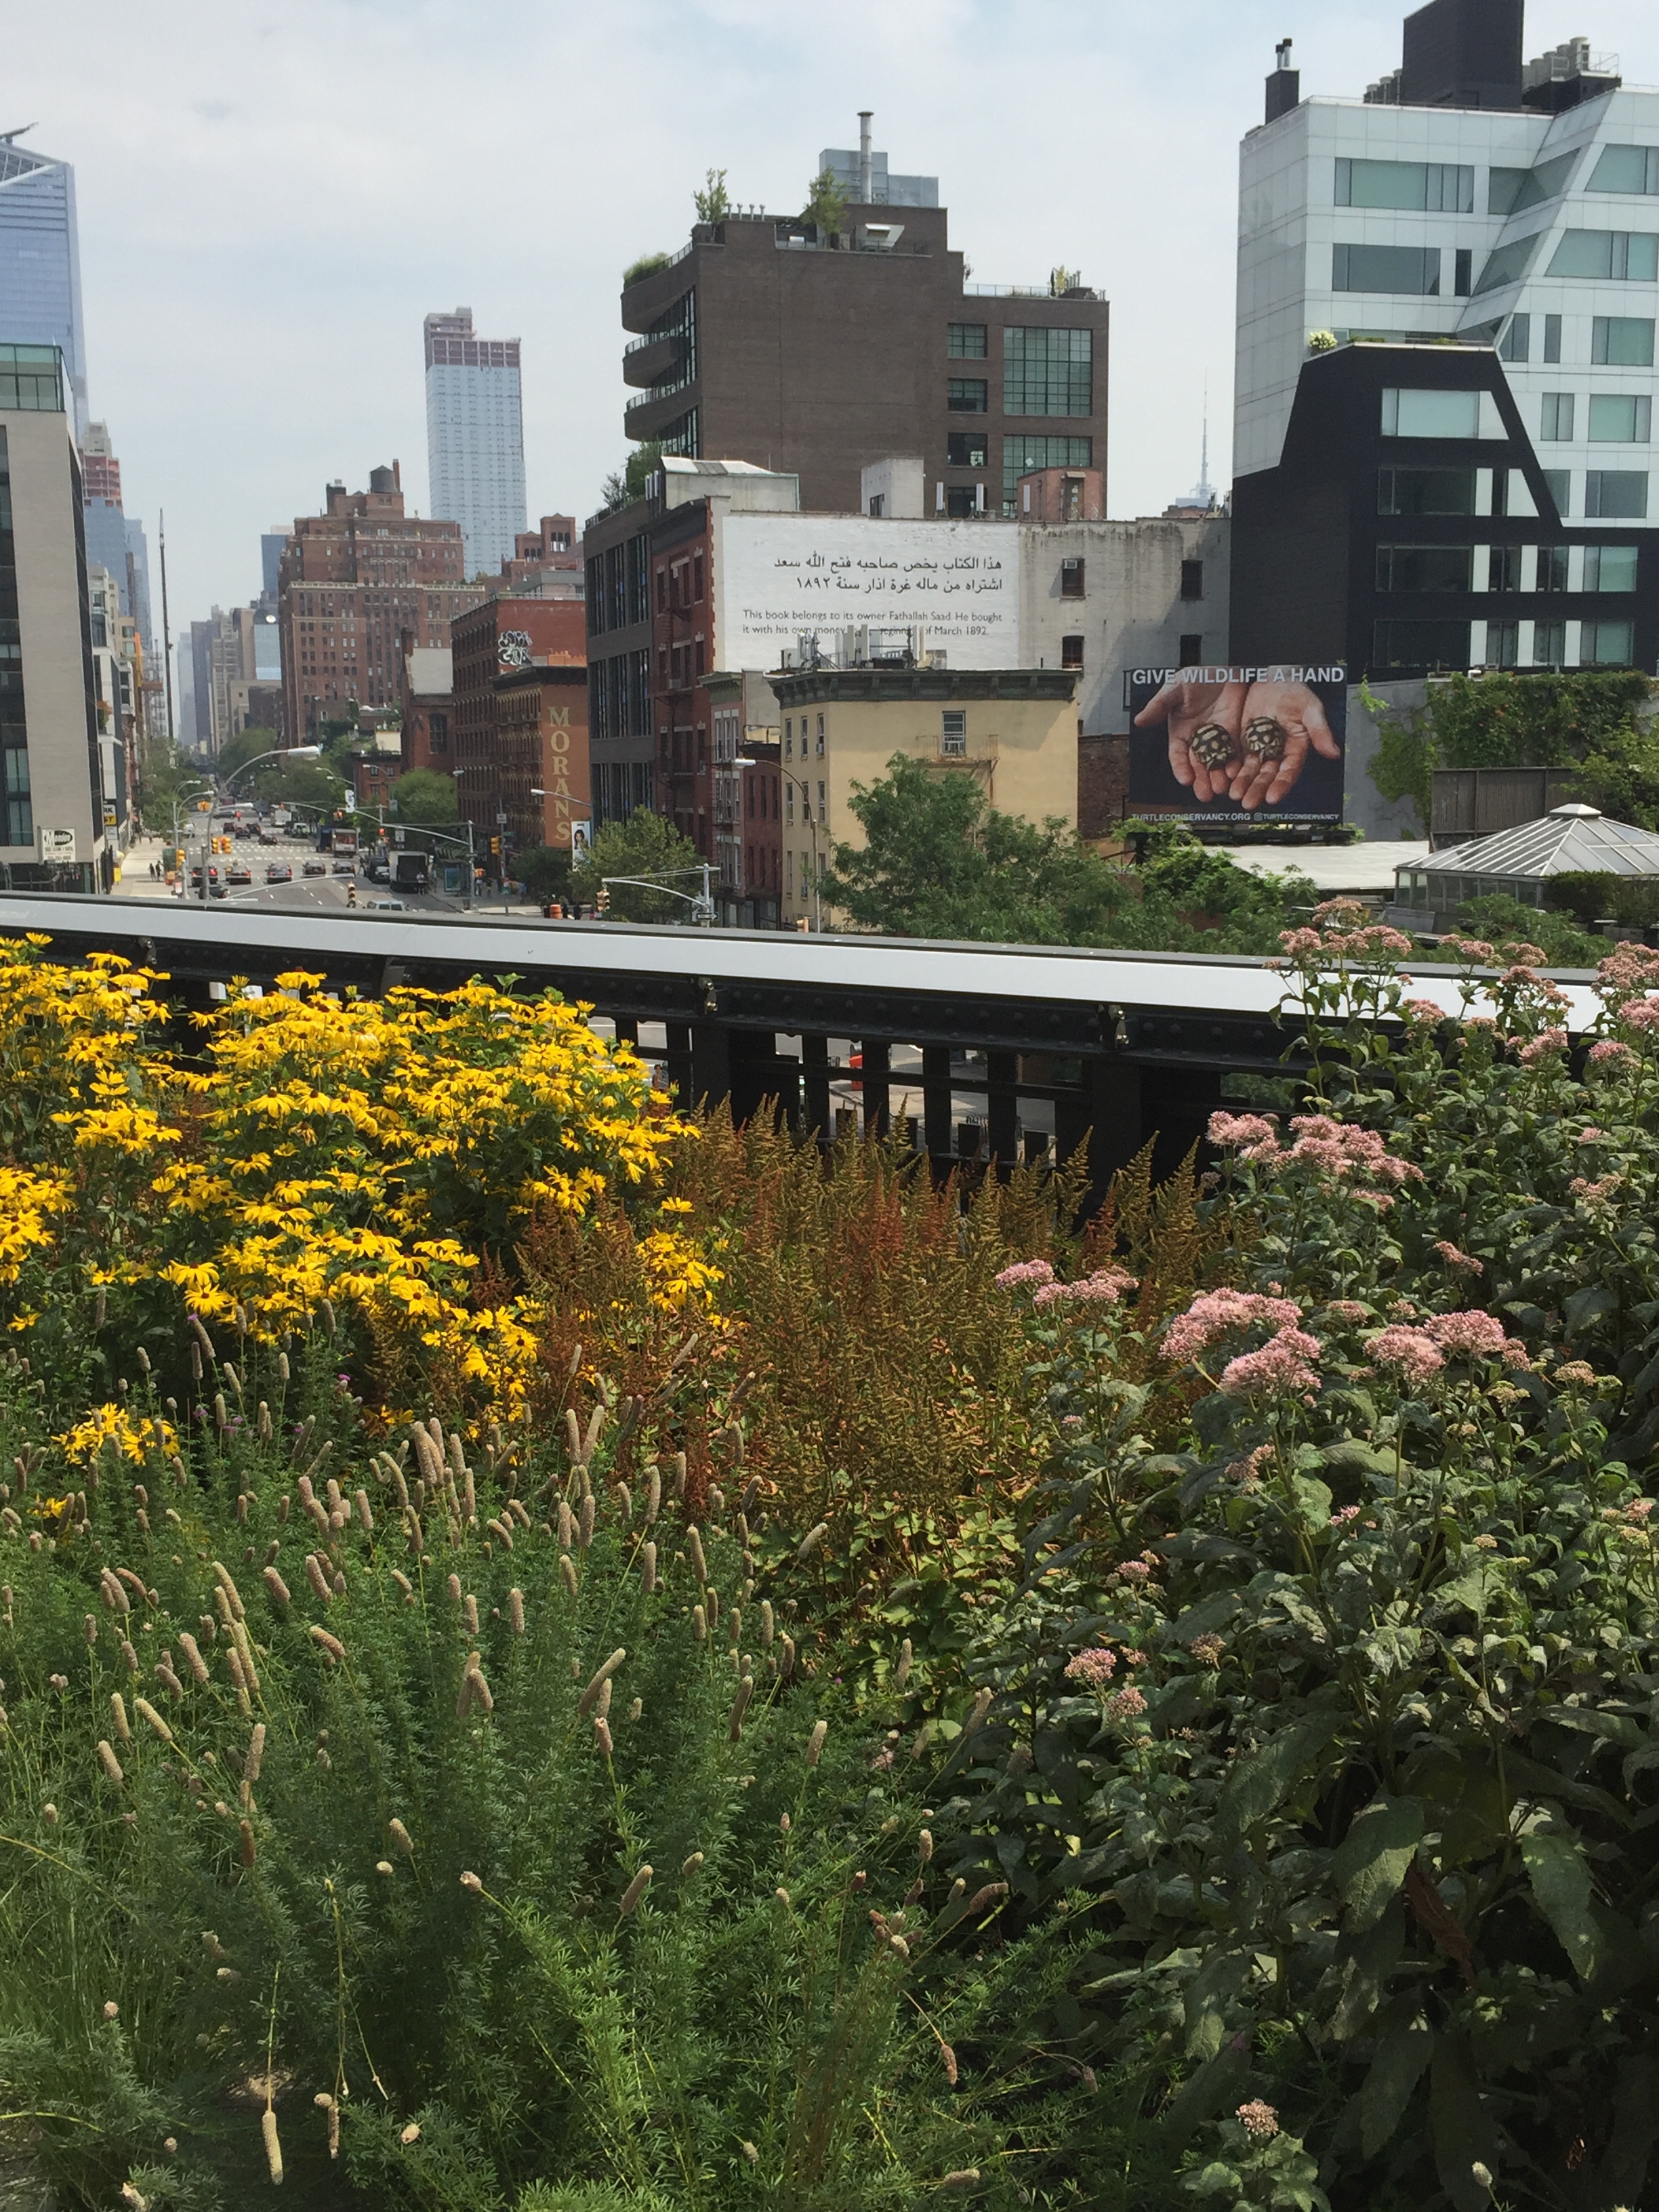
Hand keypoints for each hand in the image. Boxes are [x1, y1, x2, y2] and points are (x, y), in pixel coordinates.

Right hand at [1133, 680, 1247, 802]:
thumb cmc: (1198, 677)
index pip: (1178, 756)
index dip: (1181, 768)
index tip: (1185, 780)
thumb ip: (1159, 705)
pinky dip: (1235, 764)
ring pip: (1216, 764)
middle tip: (1205, 794)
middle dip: (1201, 781)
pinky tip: (1236, 773)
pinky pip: (1234, 753)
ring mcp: (1217, 740)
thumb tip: (1139, 720)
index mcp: (1180, 733)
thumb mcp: (1175, 687)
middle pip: (1198, 766)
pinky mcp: (1234, 736)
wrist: (1226, 669)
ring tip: (1221, 788)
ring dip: (1218, 777)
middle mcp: (1198, 740)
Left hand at [1226, 682, 1341, 809]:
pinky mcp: (1242, 741)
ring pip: (1250, 770)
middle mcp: (1276, 752)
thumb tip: (1333, 752)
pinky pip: (1235, 758)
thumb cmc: (1295, 690)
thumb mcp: (1310, 707)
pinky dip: (1230, 769)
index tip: (1272, 796)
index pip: (1289, 771)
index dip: (1281, 784)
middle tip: (1248, 802)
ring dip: (1242, 784)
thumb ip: (1320, 730)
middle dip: (1258, 789)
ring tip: (1234, 794)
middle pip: (1267, 775)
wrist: (1272, 676)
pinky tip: (1223, 778)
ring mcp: (1258, 748)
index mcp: (1295, 748)